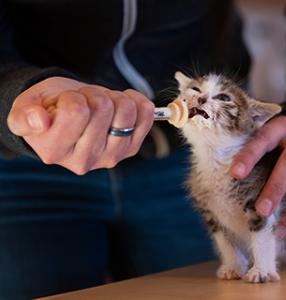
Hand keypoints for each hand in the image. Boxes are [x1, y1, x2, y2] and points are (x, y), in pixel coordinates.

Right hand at [7, 76, 154, 174]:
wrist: (68, 119)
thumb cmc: (48, 110)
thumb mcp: (25, 108)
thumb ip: (24, 116)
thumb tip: (39, 121)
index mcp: (54, 150)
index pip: (76, 111)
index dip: (73, 95)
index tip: (66, 101)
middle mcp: (84, 160)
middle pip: (103, 107)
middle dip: (93, 94)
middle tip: (84, 102)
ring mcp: (111, 156)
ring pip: (126, 110)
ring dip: (114, 97)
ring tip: (100, 105)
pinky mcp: (131, 149)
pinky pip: (146, 114)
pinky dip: (136, 100)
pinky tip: (120, 103)